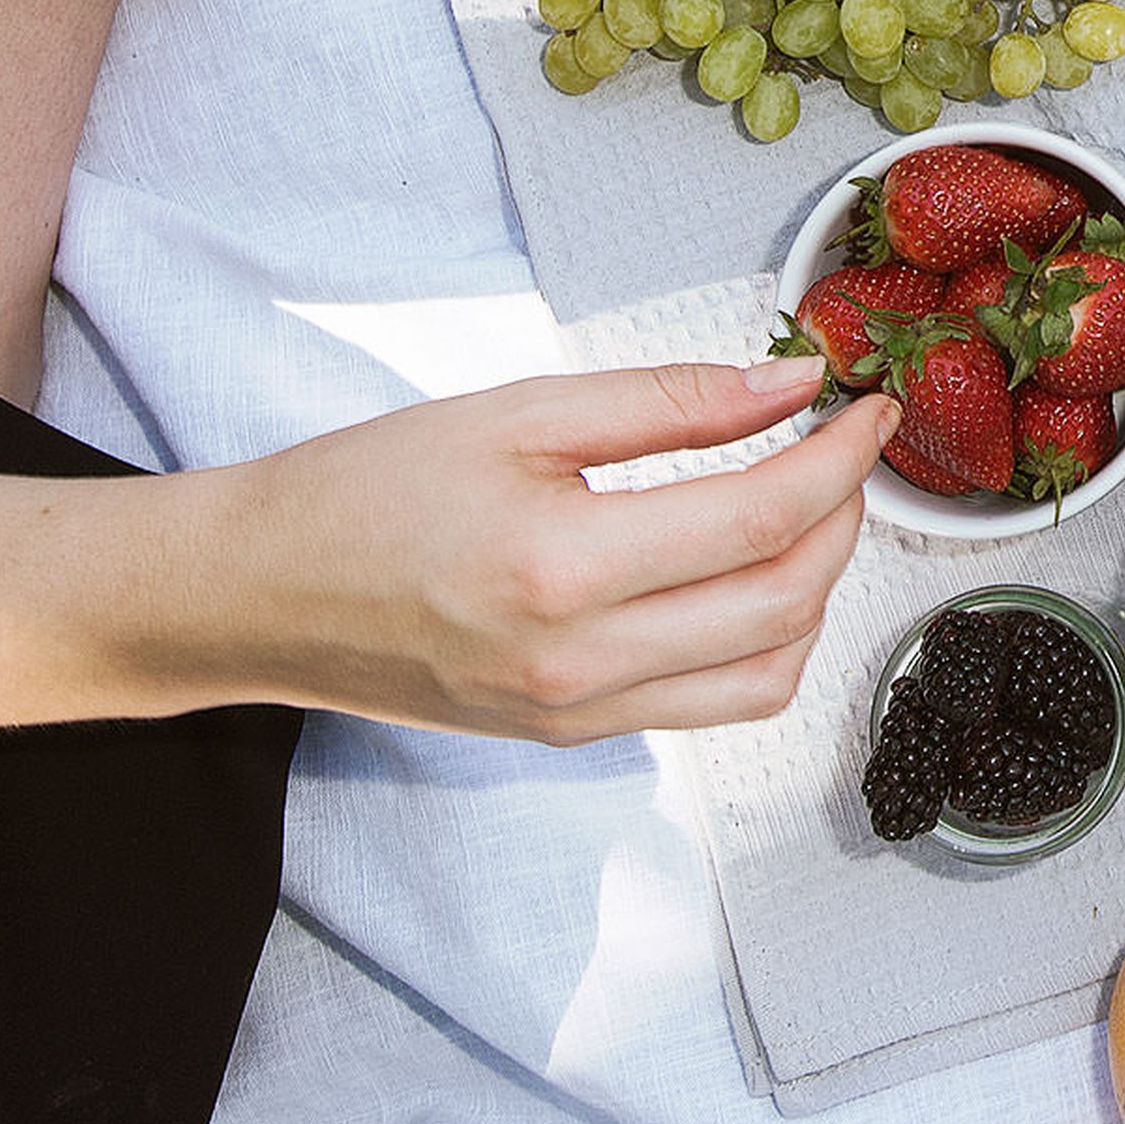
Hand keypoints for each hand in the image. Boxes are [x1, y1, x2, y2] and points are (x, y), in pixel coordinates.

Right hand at [184, 356, 895, 741]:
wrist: (256, 594)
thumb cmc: (367, 490)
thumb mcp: (519, 412)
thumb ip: (669, 400)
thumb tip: (789, 385)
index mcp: (562, 567)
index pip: (763, 517)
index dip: (841, 458)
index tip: (868, 409)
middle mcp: (577, 662)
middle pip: (785, 603)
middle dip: (844, 520)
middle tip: (846, 453)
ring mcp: (575, 716)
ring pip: (766, 676)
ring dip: (816, 593)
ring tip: (806, 513)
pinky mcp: (567, 738)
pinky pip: (707, 704)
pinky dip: (759, 642)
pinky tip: (744, 573)